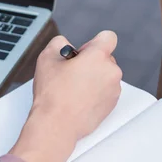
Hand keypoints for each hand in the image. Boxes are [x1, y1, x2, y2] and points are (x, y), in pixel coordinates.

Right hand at [9, 31, 121, 161]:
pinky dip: (95, 93)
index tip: (81, 54)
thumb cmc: (52, 93)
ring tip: (73, 90)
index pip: (108, 37)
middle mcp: (111, 72)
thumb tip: (66, 45)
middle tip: (71, 74)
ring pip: (105, 76)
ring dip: (93, 79)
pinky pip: (105, 92)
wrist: (57, 124)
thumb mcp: (47, 58)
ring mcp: (114, 90)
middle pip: (105, 58)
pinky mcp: (112, 105)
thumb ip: (59, 43)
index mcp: (98, 57)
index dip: (93, 43)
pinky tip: (78, 100)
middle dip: (90, 63)